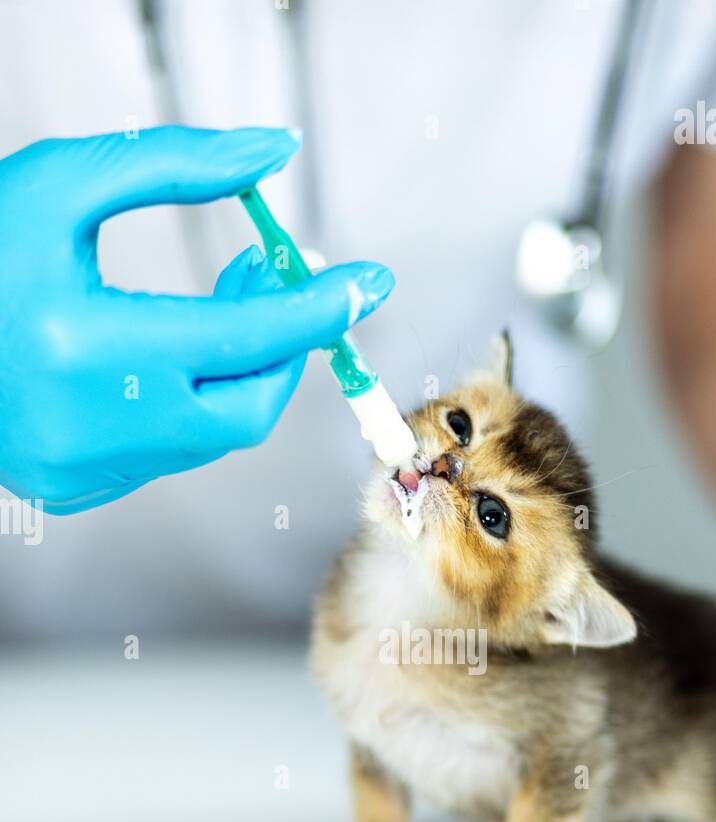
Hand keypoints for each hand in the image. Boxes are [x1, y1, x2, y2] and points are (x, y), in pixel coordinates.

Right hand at [0, 126, 393, 513]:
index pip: (243, 342)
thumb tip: (274, 155)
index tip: (368, 283)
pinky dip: (186, 399)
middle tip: (284, 280)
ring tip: (230, 302)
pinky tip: (170, 351)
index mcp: (84, 348)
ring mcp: (82, 469)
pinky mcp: (74, 487)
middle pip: (244, 409)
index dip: (315, 309)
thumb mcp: (61, 185)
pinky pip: (164, 448)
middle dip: (280, 349)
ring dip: (236, 371)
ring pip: (207, 435)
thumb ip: (175, 166)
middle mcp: (91, 425)